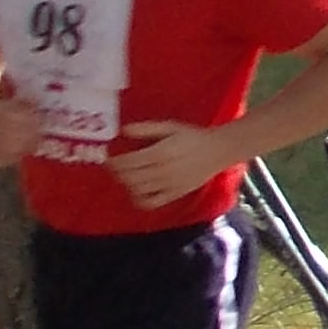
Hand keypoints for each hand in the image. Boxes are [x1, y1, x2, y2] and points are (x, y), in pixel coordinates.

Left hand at [108, 119, 234, 209]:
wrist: (218, 150)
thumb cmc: (193, 136)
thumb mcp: (170, 126)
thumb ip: (146, 129)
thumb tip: (123, 131)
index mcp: (160, 153)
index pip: (127, 162)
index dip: (113, 162)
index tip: (108, 158)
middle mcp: (162, 171)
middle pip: (130, 177)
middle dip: (117, 173)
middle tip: (114, 167)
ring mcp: (168, 185)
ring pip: (138, 190)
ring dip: (127, 184)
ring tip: (126, 177)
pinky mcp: (175, 194)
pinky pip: (151, 202)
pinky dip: (139, 200)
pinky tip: (137, 192)